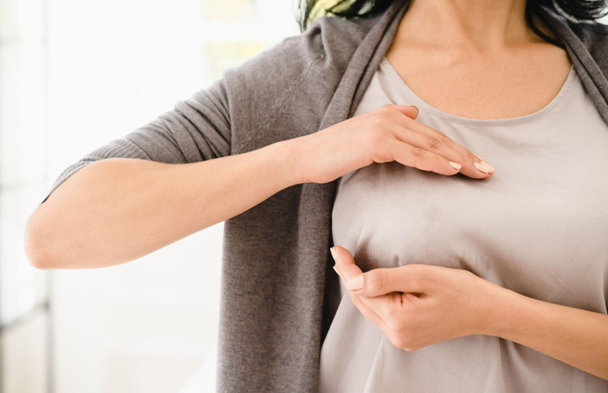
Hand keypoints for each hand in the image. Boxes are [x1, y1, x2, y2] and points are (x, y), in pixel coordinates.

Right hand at [287, 104, 494, 184]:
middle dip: (464, 155)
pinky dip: (435, 162)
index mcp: (390, 114)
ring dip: (457, 160)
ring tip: (478, 172)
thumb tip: (414, 113)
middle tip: (487, 170)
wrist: (306, 156)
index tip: (475, 162)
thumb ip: (392, 122)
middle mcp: (390, 116)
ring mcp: (384, 128)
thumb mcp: (365, 133)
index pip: (431, 134)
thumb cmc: (333, 152)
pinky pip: (414, 155)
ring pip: (430, 146)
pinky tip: (453, 170)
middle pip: (436, 138)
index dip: (455, 148)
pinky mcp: (377, 143)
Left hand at [330, 245, 508, 350]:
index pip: (361, 289)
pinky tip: (371, 283)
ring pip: (369, 309)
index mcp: (398, 319)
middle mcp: (396, 334)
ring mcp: (402, 338)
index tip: (336, 249)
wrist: (487, 311)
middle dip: (349, 276)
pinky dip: (373, 298)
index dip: (346, 268)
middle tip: (339, 253)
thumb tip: (352, 280)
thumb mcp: (421, 276)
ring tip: (348, 265)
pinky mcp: (407, 337)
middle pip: (361, 301)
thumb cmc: (460, 289)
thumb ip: (384, 279)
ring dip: (360, 287)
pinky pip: (381, 315)